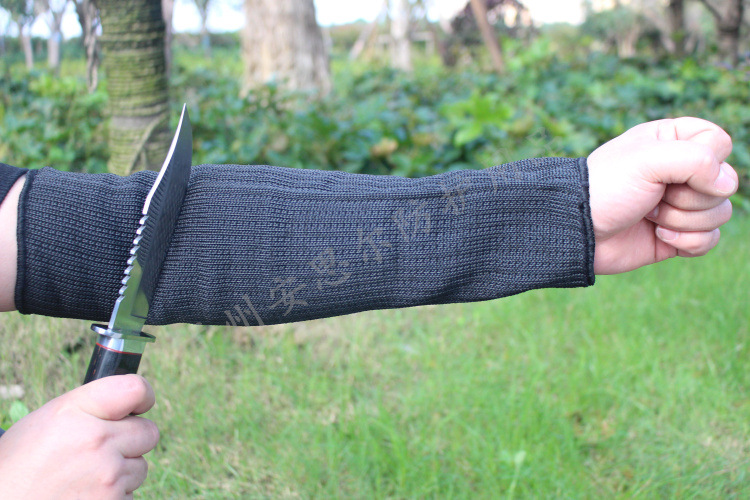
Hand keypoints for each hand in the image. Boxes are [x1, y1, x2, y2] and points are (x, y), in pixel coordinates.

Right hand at [0, 375, 158, 499]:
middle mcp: (96, 441)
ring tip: (85, 476)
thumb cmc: (22, 463)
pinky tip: (84, 495)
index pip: (135, 390)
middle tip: (102, 449)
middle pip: (148, 432)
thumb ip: (91, 406)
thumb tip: (131, 404)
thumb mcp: (47, 420)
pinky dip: (114, 496)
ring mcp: (107, 476)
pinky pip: (130, 494)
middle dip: (131, 440)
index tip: (140, 405)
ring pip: (140, 466)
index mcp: (76, 412)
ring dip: (122, 471)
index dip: (142, 397)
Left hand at [588, 117, 736, 274]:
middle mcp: (680, 172)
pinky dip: (688, 242)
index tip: (669, 168)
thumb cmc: (606, 188)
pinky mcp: (677, 236)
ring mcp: (680, 205)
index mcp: (671, 141)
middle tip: (651, 197)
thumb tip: (727, 185)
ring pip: (720, 213)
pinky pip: (709, 240)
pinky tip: (659, 236)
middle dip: (688, 196)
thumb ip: (697, 160)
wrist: (576, 231)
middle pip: (725, 183)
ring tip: (649, 216)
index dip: (704, 160)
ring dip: (683, 219)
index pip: (720, 142)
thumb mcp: (647, 160)